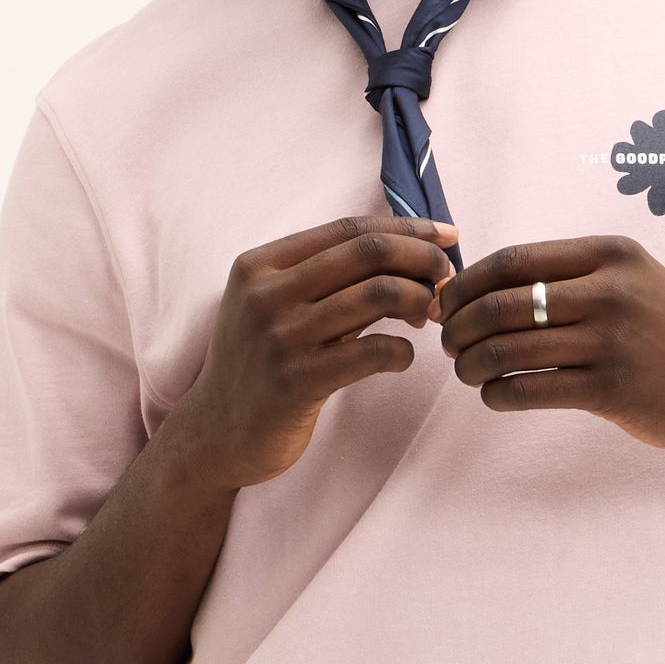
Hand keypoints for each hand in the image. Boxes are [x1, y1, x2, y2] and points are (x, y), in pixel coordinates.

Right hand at [168, 215, 458, 488]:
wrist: (217, 435)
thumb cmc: (261, 365)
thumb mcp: (275, 307)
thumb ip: (325, 278)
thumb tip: (406, 250)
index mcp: (261, 265)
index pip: (349, 229)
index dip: (407, 228)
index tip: (447, 236)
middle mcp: (266, 293)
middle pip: (369, 252)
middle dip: (423, 259)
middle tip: (446, 281)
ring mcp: (280, 336)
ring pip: (379, 294)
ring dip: (420, 302)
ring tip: (426, 318)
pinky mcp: (297, 381)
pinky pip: (373, 351)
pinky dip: (402, 351)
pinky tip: (401, 358)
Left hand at [430, 235, 664, 449]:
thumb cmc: (664, 327)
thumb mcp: (629, 279)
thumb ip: (567, 275)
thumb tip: (477, 284)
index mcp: (610, 255)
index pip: (513, 260)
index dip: (466, 283)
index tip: (447, 303)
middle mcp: (611, 292)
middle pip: (501, 305)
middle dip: (459, 327)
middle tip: (449, 344)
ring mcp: (613, 342)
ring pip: (508, 350)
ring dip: (471, 365)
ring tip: (467, 372)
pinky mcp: (613, 391)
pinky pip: (529, 390)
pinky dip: (498, 394)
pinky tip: (496, 395)